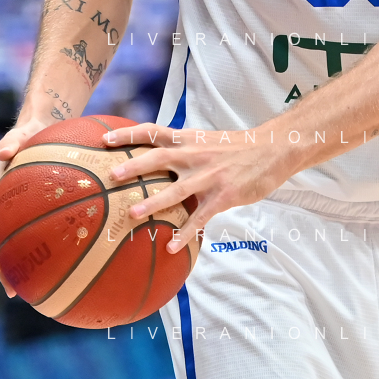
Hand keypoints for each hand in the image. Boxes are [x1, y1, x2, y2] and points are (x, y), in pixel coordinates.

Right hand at [0, 118, 51, 297]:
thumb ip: (14, 139)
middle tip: (13, 290)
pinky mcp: (41, 206)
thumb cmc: (33, 130)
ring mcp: (24, 207)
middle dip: (5, 266)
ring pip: (21, 240)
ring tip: (38, 287)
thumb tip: (2, 152)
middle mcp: (7, 204)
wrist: (43, 126)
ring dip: (26, 263)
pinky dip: (50, 244)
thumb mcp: (24, 132)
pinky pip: (44, 228)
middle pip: (0, 242)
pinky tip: (69, 258)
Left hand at [102, 122, 286, 252]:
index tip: (105, 139)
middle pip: (158, 158)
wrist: (273, 149)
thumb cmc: (239, 146)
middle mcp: (195, 155)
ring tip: (132, 215)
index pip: (153, 131)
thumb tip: (160, 155)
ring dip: (153, 203)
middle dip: (133, 167)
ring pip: (175, 190)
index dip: (129, 134)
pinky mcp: (223, 196)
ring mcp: (209, 176)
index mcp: (189, 139)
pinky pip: (200, 217)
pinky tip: (172, 246)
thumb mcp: (208, 139)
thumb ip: (185, 147)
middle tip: (112, 177)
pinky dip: (185, 233)